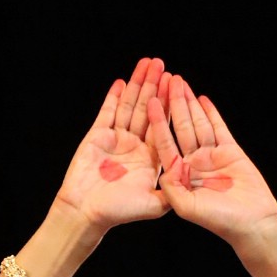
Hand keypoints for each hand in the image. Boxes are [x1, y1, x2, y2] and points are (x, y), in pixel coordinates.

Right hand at [54, 58, 167, 231]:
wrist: (86, 211)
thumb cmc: (118, 212)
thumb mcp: (153, 205)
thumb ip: (172, 192)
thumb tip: (190, 180)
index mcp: (151, 159)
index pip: (163, 126)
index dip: (169, 105)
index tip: (176, 85)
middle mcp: (136, 147)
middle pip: (147, 111)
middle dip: (154, 87)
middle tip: (162, 65)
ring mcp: (117, 140)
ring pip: (129, 107)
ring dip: (137, 85)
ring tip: (145, 64)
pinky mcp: (98, 136)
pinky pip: (107, 112)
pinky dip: (113, 98)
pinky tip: (122, 82)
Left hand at [149, 75, 276, 247]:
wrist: (252, 223)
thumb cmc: (220, 221)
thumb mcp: (187, 207)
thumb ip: (171, 188)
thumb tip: (164, 166)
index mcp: (181, 176)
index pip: (166, 143)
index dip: (159, 122)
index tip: (153, 101)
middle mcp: (194, 164)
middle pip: (180, 128)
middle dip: (173, 104)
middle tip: (166, 81)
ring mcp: (212, 157)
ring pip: (198, 124)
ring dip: (189, 103)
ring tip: (180, 82)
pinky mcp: (230, 152)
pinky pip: (218, 128)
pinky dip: (210, 113)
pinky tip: (201, 98)